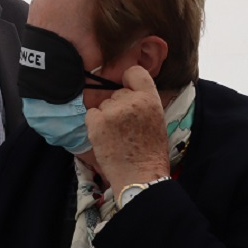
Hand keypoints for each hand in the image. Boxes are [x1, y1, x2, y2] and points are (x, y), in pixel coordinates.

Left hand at [85, 66, 169, 197]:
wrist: (140, 175)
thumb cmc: (149, 151)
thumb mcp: (156, 119)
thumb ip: (142, 103)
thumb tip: (126, 90)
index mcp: (150, 99)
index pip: (135, 72)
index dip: (128, 79)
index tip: (127, 88)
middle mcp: (131, 101)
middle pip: (116, 92)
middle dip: (118, 106)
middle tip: (127, 127)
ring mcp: (112, 111)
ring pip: (103, 104)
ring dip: (106, 116)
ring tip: (118, 136)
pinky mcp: (96, 122)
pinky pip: (91, 114)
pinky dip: (95, 123)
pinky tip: (106, 137)